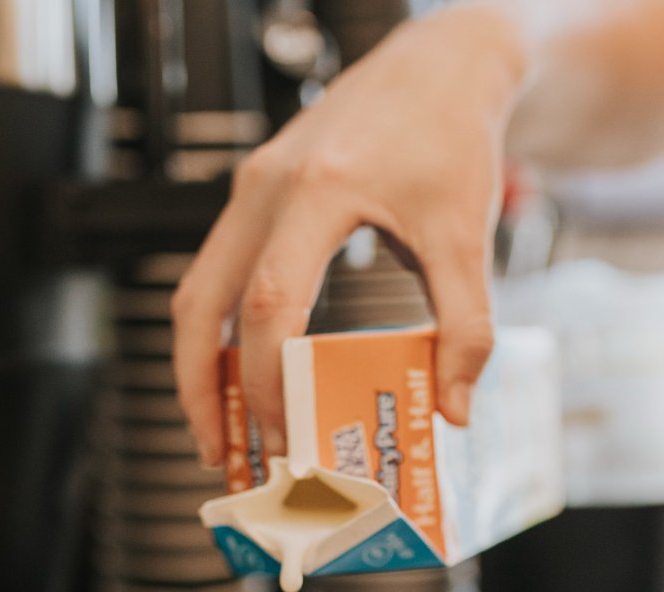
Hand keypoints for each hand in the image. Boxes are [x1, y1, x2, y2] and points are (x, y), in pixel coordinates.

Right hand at [171, 3, 527, 464]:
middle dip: (202, 387)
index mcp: (318, 192)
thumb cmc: (451, 139)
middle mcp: (267, 187)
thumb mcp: (467, 238)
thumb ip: (466, 327)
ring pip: (196, 289)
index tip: (281, 434)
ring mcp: (252, 188)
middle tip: (219, 453)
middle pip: (202, 302)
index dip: (267, 377)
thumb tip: (454, 410)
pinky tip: (241, 373)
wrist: (439, 67)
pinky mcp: (256, 195)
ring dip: (199, 364)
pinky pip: (217, 271)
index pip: (270, 301)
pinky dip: (220, 331)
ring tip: (219, 428)